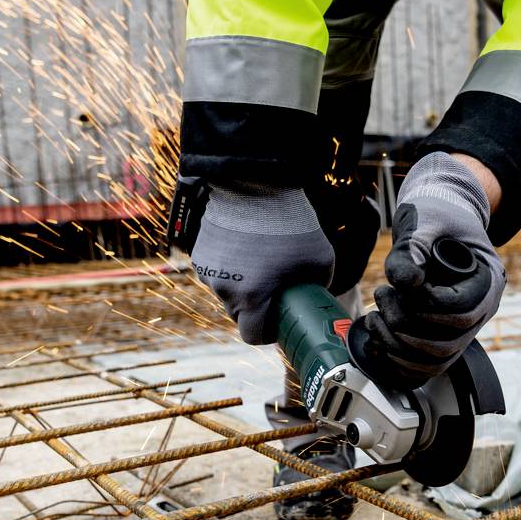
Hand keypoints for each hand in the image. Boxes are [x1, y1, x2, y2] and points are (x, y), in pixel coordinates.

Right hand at [189, 181, 333, 343]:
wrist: (255, 184)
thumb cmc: (291, 224)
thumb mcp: (321, 260)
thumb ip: (317, 288)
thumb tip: (315, 299)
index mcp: (252, 297)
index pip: (252, 335)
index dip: (267, 333)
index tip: (277, 323)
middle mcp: (225, 289)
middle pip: (239, 315)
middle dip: (256, 308)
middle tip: (274, 289)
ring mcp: (209, 271)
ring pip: (227, 293)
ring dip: (241, 286)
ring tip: (260, 261)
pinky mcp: (199, 254)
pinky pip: (216, 273)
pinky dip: (229, 268)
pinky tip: (245, 248)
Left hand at [359, 152, 505, 387]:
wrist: (437, 217)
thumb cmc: (434, 215)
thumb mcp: (421, 224)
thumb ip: (410, 251)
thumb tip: (405, 285)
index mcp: (488, 280)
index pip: (461, 311)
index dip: (427, 305)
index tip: (403, 288)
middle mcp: (482, 309)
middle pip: (449, 342)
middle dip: (407, 327)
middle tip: (383, 298)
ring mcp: (464, 327)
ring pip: (437, 359)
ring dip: (399, 347)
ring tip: (376, 317)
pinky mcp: (443, 335)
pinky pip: (427, 364)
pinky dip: (400, 361)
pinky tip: (377, 339)